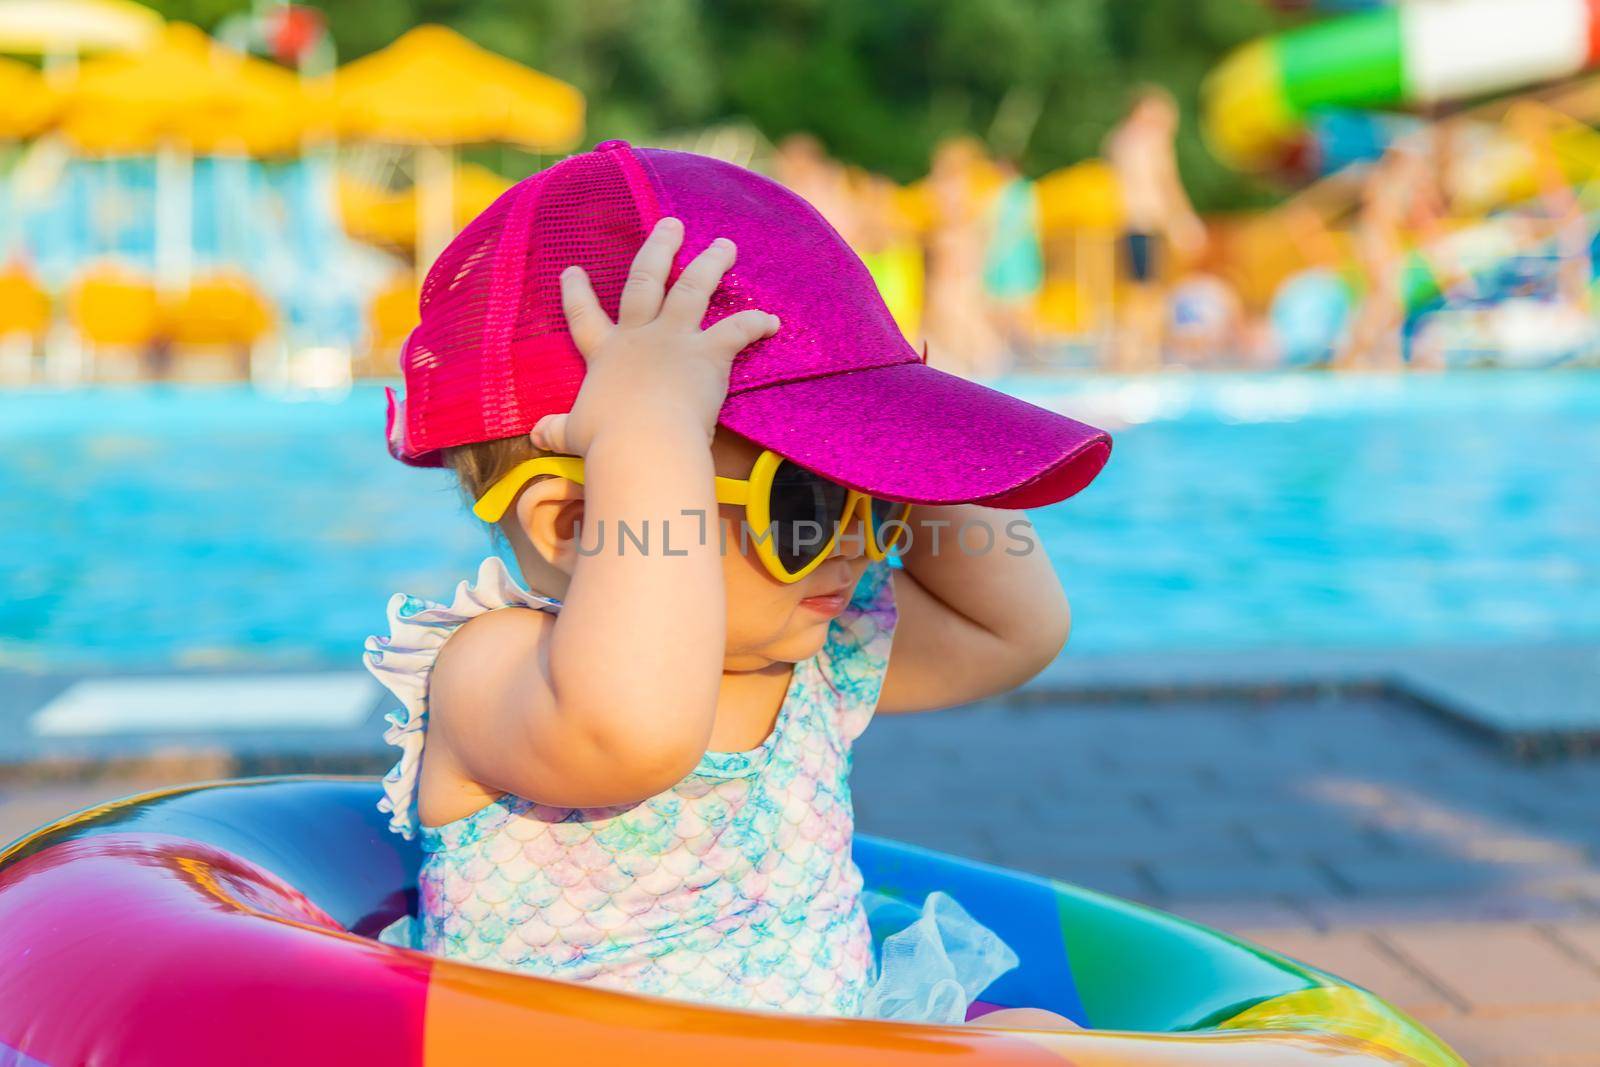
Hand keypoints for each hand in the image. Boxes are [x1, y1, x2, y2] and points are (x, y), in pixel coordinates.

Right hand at [532, 217, 780, 454]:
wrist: (642, 444)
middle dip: (659, 248)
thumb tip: (536, 435)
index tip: (572, 270)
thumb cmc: (607, 442)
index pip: (585, 318)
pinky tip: (773, 320)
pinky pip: (738, 330)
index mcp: (606, 355)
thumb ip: (559, 429)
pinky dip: (757, 324)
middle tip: (672, 224)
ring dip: (711, 263)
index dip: (576, 294)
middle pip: (647, 281)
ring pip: (694, 289)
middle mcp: (639, 337)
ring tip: (726, 244)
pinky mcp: (708, 354)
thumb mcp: (575, 433)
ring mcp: (675, 340)